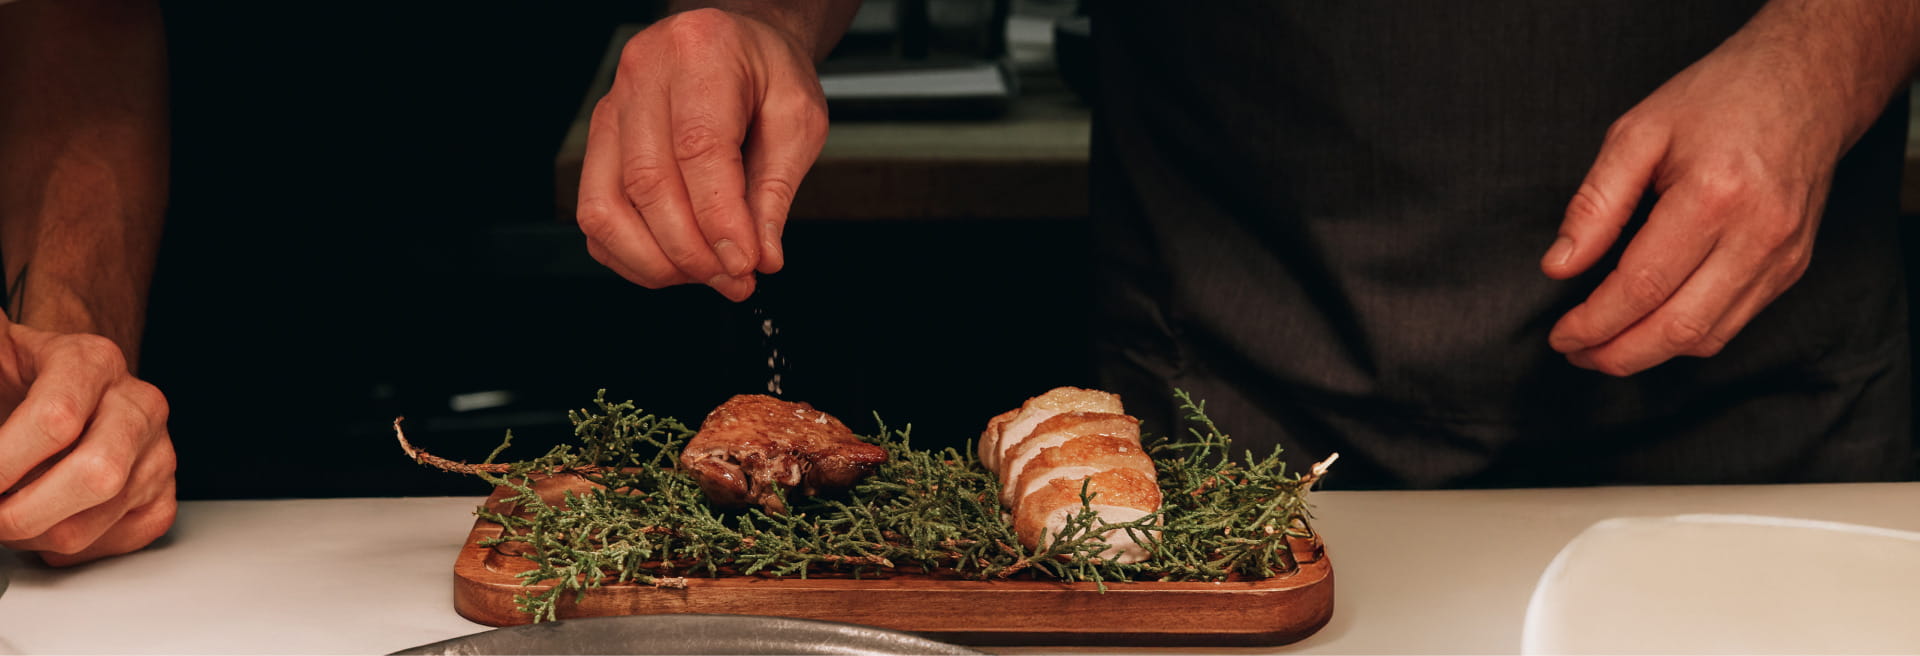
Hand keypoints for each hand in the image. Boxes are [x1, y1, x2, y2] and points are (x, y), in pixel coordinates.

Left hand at [0, 319, 174, 565]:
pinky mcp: (161, 496)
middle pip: (97, 477)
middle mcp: (137, 406)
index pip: (56, 420)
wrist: (64, 387)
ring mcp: (157, 453)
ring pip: (92, 525)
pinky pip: (114, 543)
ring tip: (8, 514)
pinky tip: (46, 520)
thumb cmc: (20, 378)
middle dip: (20, 514)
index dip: (3, 462)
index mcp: (92, 363)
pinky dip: (66, 549)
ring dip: (31, 535)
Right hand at [577, 8, 830, 301]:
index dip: (719, 218)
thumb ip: (776, 188)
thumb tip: (760, 255)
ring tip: (707, 274)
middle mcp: (643, 74)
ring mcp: (611, 108)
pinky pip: (595, 214)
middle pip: (648, 184)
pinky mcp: (598, 141)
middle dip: (692, 251)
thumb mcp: (798, 119)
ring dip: (655, 260)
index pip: (698, 149)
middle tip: (734, 279)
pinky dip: (629, 254)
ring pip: (605, 207)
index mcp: (701, 51)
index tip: (745, 263)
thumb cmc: (768, 74)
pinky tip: (674, 262)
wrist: (737, 44)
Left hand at [1540, 35, 1854, 376]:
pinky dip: (1685, 337)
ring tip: (1602, 348)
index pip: (1642, 286)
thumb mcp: (1638, 132)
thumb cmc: (1718, 99)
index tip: (1560, 335)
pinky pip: (1732, 324)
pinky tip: (1649, 327)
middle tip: (1575, 353)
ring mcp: (1782, 257)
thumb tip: (1559, 266)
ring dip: (1648, 354)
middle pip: (1677, 328)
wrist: (1805, 85)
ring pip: (1707, 338)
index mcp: (1714, 196)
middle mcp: (1757, 235)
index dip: (1594, 322)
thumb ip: (1594, 203)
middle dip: (1617, 354)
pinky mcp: (1792, 267)